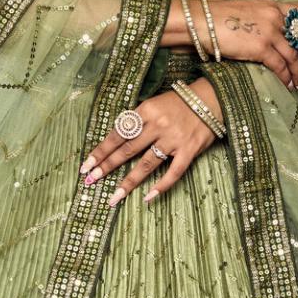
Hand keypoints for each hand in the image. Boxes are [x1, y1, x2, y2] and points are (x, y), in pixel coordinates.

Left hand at [78, 88, 219, 205]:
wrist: (211, 100)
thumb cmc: (178, 103)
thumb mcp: (154, 104)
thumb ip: (137, 121)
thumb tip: (115, 140)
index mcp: (146, 110)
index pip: (118, 134)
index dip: (101, 150)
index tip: (87, 164)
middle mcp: (158, 125)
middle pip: (127, 149)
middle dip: (107, 166)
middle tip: (91, 180)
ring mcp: (174, 139)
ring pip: (146, 164)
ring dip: (128, 182)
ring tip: (114, 197)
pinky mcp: (189, 150)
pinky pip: (174, 172)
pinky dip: (162, 186)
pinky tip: (148, 198)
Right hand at [208, 0, 297, 91]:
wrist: (202, 21)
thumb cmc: (218, 18)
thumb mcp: (247, 11)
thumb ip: (263, 19)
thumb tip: (272, 33)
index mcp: (272, 6)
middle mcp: (275, 17)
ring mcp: (269, 32)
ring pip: (292, 56)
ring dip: (297, 72)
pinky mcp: (261, 47)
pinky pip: (280, 66)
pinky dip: (286, 77)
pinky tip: (288, 85)